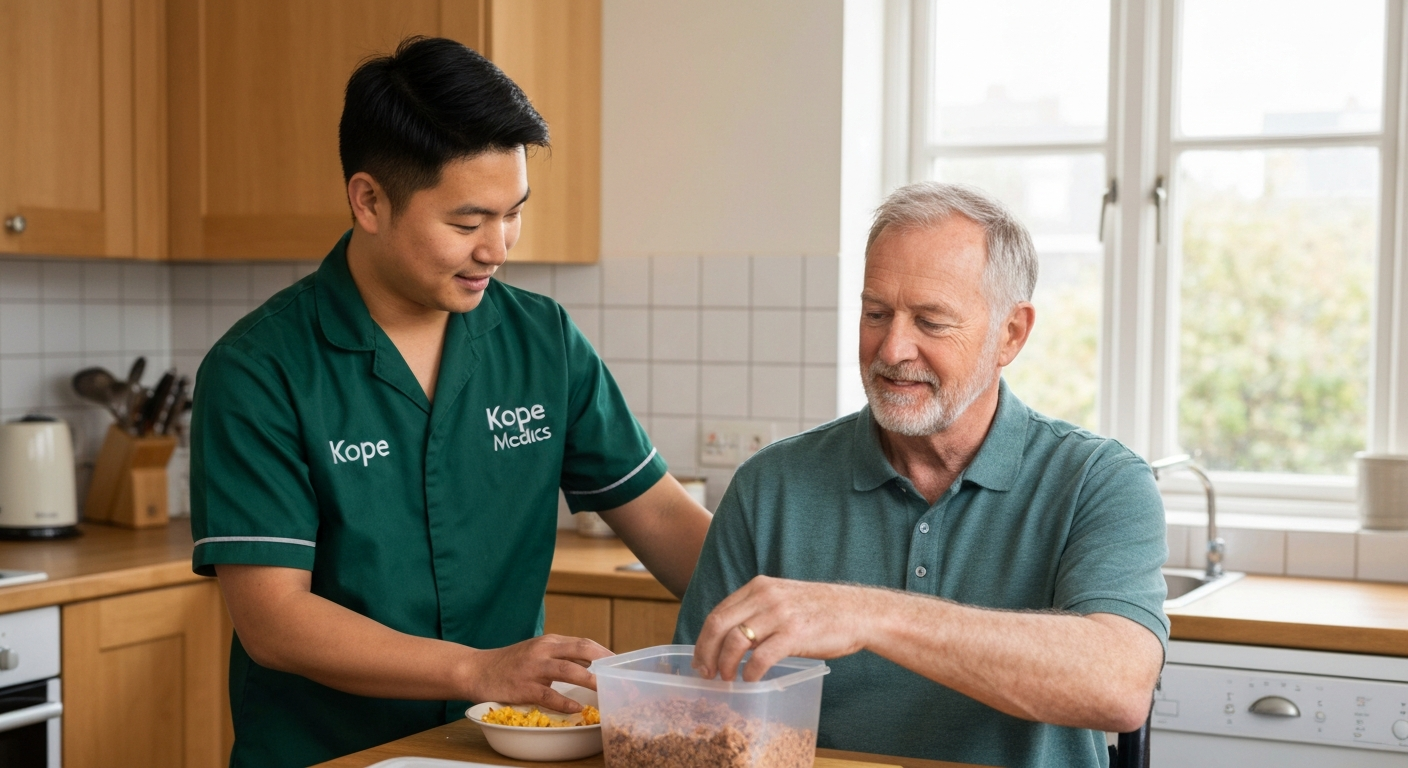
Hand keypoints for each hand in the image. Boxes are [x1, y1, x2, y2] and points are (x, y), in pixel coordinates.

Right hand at [463, 634, 612, 712]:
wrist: (477, 670)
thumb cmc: (510, 663)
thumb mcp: (537, 652)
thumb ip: (561, 656)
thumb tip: (590, 666)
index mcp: (549, 642)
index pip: (584, 644)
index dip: (604, 654)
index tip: (620, 665)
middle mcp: (543, 650)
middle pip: (581, 651)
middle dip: (604, 663)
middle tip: (619, 676)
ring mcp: (533, 668)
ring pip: (568, 670)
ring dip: (590, 681)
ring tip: (605, 690)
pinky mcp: (524, 687)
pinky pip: (548, 694)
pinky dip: (564, 702)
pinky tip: (576, 708)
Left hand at [692, 576, 880, 682]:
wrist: (858, 612)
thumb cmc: (820, 610)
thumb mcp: (783, 599)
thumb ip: (757, 610)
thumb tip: (729, 637)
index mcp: (759, 587)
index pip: (718, 612)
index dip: (703, 639)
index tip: (700, 659)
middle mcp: (765, 597)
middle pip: (718, 626)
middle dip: (706, 653)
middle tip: (705, 673)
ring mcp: (779, 615)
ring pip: (735, 642)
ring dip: (725, 665)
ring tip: (728, 678)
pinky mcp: (794, 634)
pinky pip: (761, 657)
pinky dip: (750, 672)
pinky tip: (751, 679)